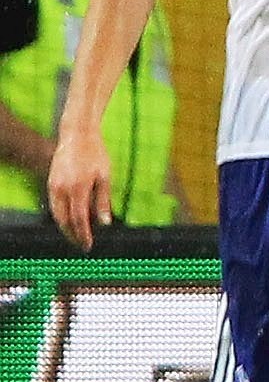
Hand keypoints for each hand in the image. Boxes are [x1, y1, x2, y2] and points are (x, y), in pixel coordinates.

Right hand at [47, 129, 111, 248]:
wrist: (77, 135)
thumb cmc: (96, 155)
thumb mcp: (105, 177)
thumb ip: (104, 201)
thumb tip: (105, 223)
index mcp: (79, 188)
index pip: (79, 218)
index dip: (83, 234)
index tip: (88, 246)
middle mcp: (62, 189)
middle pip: (64, 220)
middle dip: (73, 235)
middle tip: (82, 245)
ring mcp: (53, 185)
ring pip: (56, 214)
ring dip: (65, 227)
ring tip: (77, 236)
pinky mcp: (50, 183)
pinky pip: (54, 205)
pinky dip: (60, 216)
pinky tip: (70, 220)